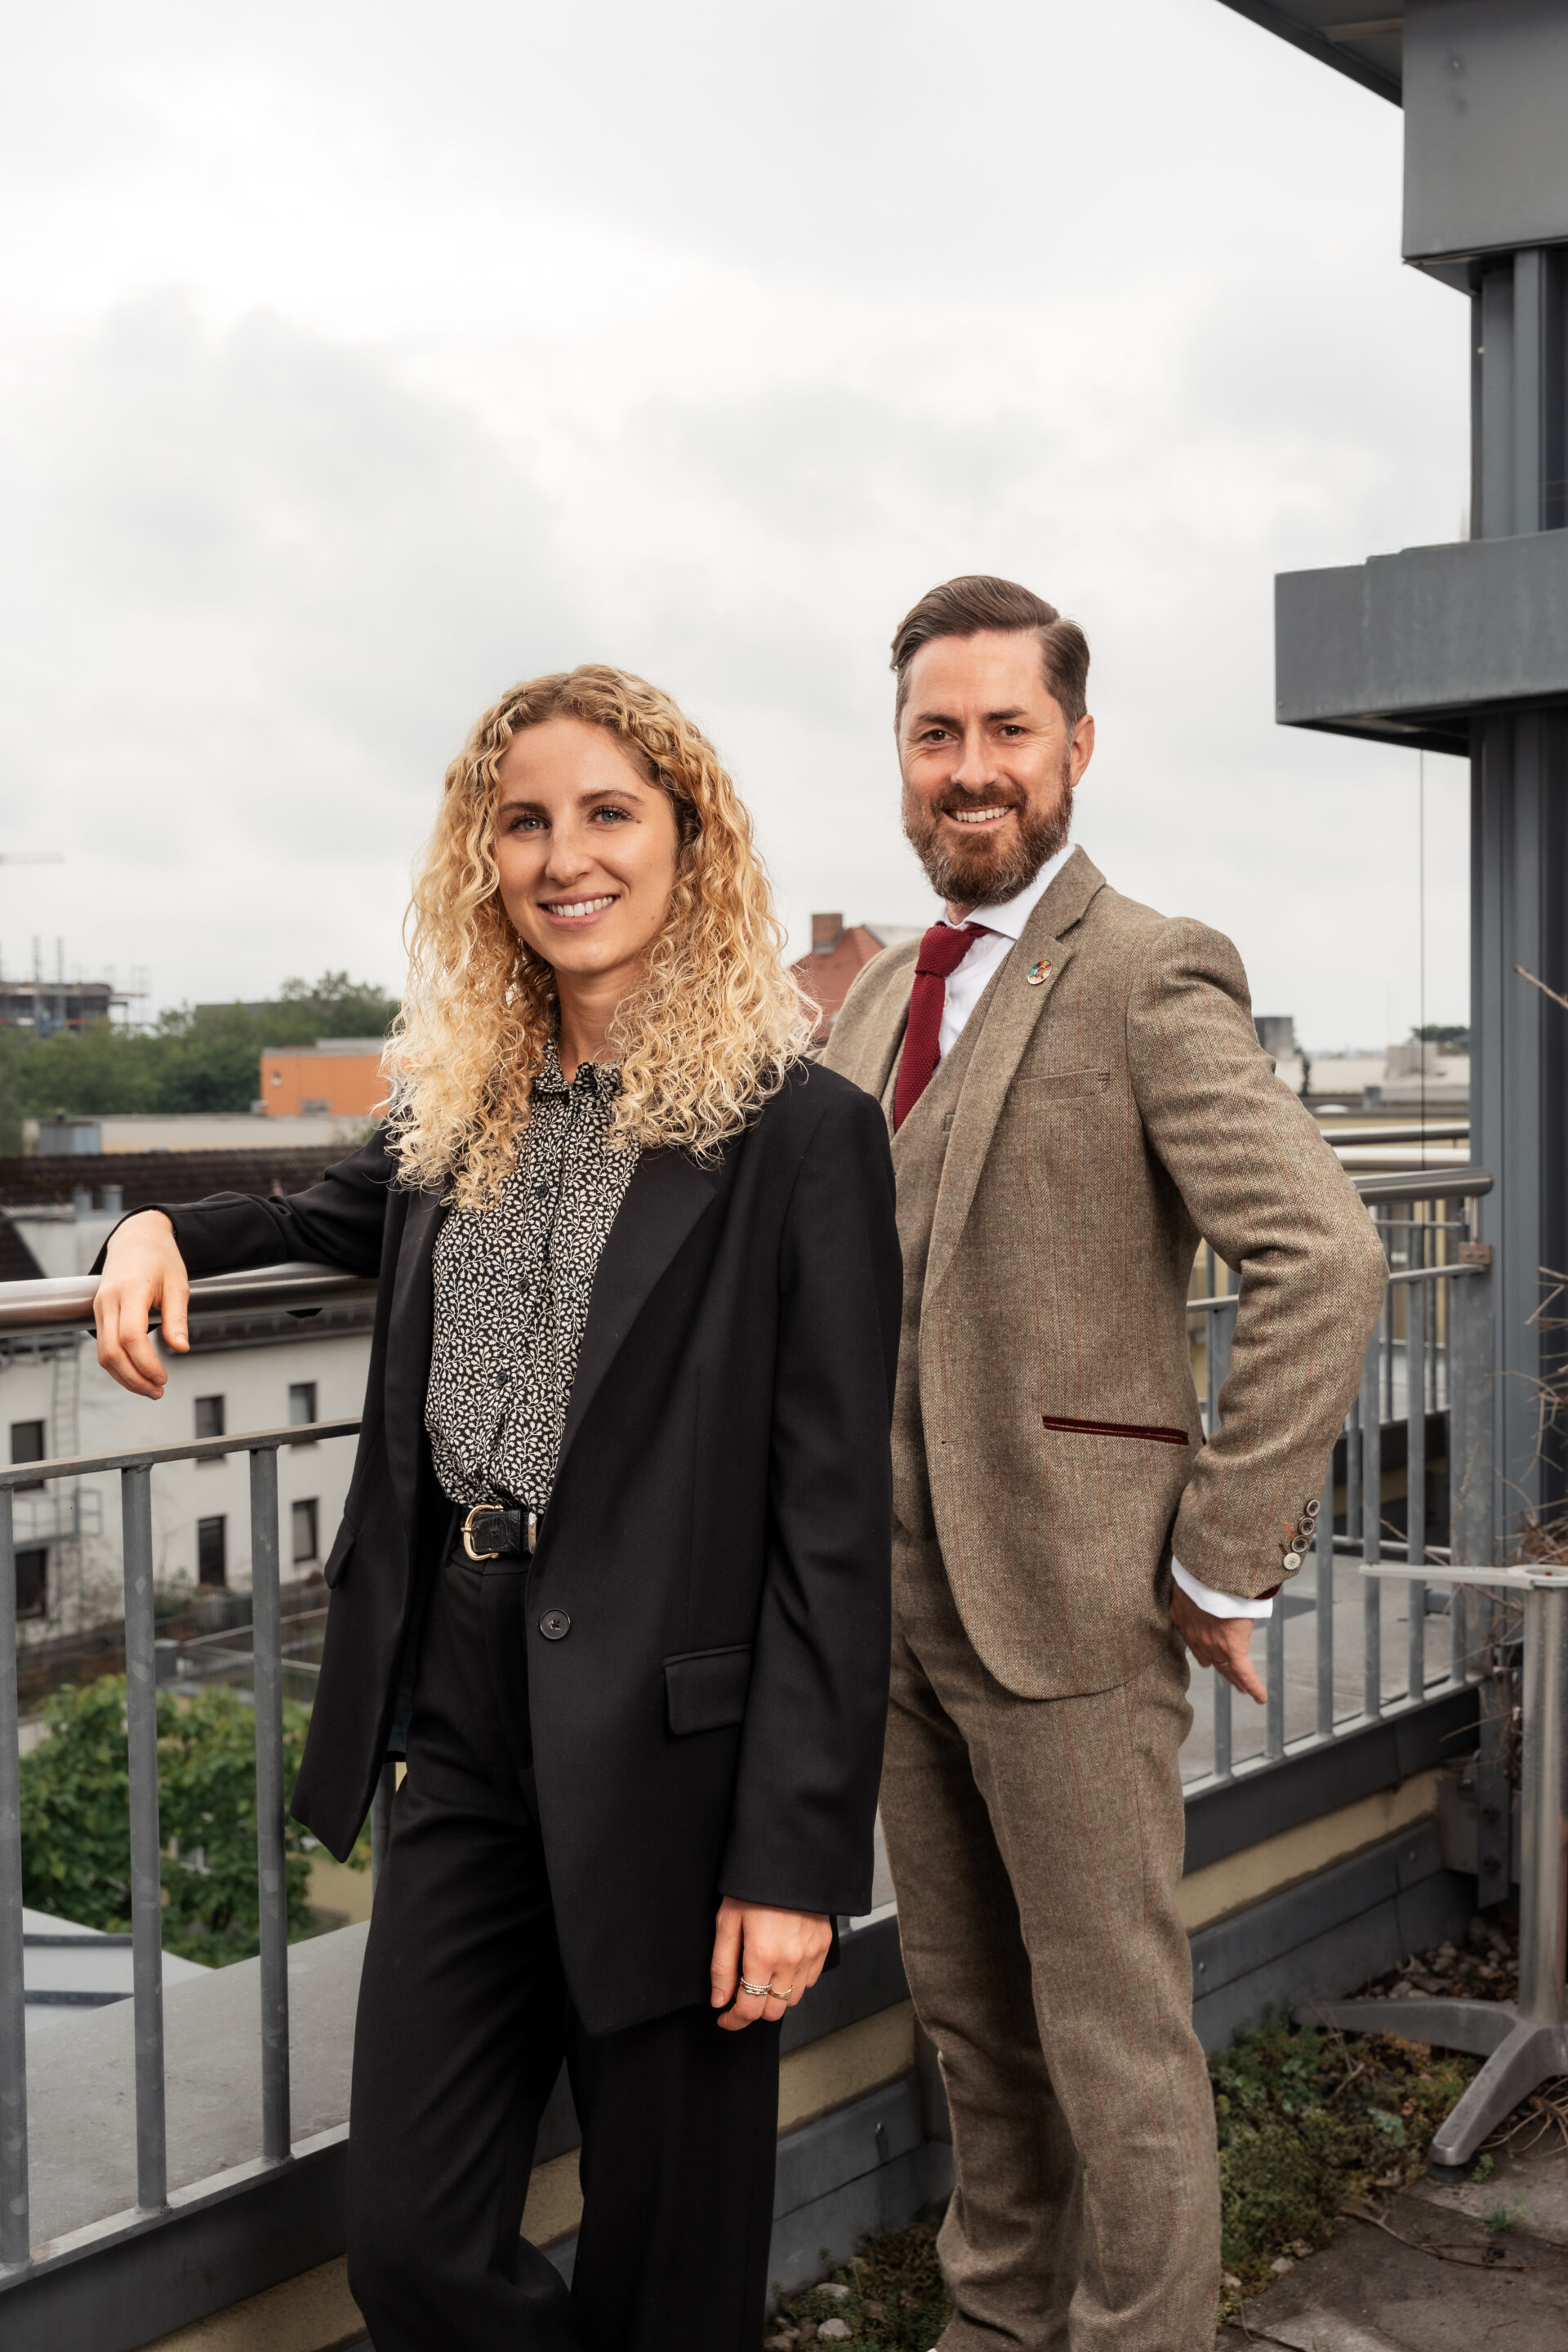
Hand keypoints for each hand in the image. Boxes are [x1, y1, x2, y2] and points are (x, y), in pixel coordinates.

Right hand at [93, 1212, 188, 1399]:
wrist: (136, 1239)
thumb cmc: (160, 1259)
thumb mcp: (178, 1284)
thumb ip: (178, 1318)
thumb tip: (180, 1349)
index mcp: (131, 1289)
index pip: (130, 1335)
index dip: (145, 1363)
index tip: (164, 1377)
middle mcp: (108, 1300)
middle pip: (111, 1351)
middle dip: (134, 1378)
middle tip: (158, 1391)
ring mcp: (99, 1307)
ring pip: (103, 1354)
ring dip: (125, 1377)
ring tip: (150, 1389)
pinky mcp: (98, 1313)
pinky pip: (103, 1347)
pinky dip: (118, 1366)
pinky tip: (137, 1374)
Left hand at [709, 1898, 831, 2031]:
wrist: (789, 1858)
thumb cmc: (753, 1886)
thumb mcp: (727, 1921)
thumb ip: (722, 1966)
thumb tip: (720, 2001)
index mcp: (763, 1956)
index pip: (750, 2010)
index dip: (734, 2020)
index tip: (724, 2017)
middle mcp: (791, 1961)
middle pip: (773, 2011)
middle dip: (753, 2010)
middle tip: (740, 1997)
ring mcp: (810, 1954)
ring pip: (793, 2000)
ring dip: (775, 1997)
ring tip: (761, 1977)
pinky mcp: (823, 1945)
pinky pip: (810, 1981)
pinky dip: (795, 1982)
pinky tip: (782, 1966)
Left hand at [1169, 1583, 1265, 1704]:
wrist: (1207, 1572)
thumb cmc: (1198, 1566)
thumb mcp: (1188, 1575)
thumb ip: (1194, 1581)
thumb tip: (1201, 1572)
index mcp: (1183, 1617)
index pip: (1193, 1641)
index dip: (1202, 1652)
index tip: (1206, 1659)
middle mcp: (1195, 1636)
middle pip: (1209, 1657)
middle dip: (1219, 1668)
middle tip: (1228, 1677)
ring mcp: (1213, 1644)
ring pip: (1226, 1668)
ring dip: (1236, 1679)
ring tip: (1243, 1689)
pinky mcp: (1232, 1647)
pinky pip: (1244, 1672)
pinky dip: (1253, 1686)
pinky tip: (1261, 1698)